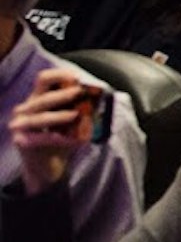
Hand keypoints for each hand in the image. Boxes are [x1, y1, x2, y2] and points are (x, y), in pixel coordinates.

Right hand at [8, 70, 97, 193]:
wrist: (47, 166)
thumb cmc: (61, 138)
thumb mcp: (70, 120)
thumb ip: (79, 107)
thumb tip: (99, 96)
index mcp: (37, 99)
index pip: (43, 79)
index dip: (59, 75)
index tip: (76, 77)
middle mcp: (25, 109)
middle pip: (43, 98)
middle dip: (62, 95)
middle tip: (79, 93)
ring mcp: (20, 126)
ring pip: (40, 118)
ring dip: (59, 115)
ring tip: (76, 115)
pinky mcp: (22, 142)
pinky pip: (41, 138)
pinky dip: (58, 138)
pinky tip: (73, 139)